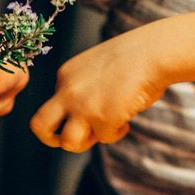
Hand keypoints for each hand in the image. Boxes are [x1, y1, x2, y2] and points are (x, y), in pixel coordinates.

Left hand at [30, 29, 166, 152]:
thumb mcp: (98, 69)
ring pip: (67, 141)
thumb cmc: (134, 59)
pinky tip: (127, 121)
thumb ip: (86, 90)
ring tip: (103, 131)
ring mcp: (83, 106)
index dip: (70, 115)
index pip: (54, 105)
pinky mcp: (102, 118)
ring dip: (84, 143)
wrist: (154, 52)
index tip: (90, 111)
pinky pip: (104, 139)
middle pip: (39, 125)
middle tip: (74, 139)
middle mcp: (68, 91)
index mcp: (65, 76)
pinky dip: (116, 134)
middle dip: (52, 139)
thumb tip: (88, 122)